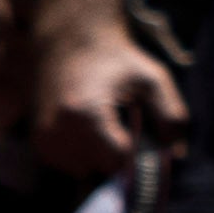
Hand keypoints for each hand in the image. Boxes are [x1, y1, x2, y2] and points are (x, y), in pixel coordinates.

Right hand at [26, 9, 186, 201]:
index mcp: (86, 115)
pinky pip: (69, 165)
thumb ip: (172, 116)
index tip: (136, 130)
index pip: (118, 160)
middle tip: (120, 124)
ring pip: (83, 170)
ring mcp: (44, 139)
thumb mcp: (153, 79)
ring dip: (97, 157)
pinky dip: (81, 154)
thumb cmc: (115, 60)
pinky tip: (86, 129)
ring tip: (101, 125)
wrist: (70, 42)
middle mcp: (58, 131)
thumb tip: (176, 154)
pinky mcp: (38, 142)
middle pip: (100, 168)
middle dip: (115, 154)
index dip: (134, 149)